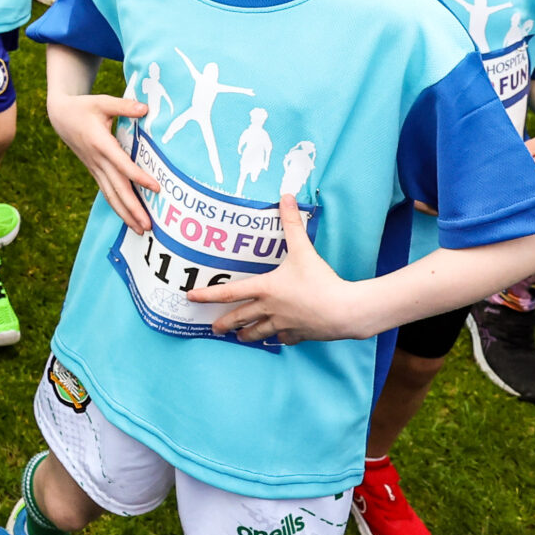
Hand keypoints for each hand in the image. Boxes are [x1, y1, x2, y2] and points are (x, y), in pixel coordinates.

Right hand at [49, 91, 156, 233]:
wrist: (60, 116)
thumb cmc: (83, 107)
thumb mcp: (102, 102)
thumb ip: (124, 106)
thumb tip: (146, 109)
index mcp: (101, 143)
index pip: (122, 164)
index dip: (138, 177)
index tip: (156, 188)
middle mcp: (98, 161)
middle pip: (117, 188)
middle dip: (133, 209)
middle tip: (148, 226)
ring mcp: (95, 168)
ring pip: (111, 195)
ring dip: (126, 214)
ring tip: (141, 230)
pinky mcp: (95, 171)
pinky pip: (107, 192)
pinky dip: (118, 207)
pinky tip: (129, 218)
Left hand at [195, 190, 361, 344]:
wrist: (344, 311)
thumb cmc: (320, 281)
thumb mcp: (303, 250)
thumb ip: (292, 224)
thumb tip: (286, 197)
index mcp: (265, 289)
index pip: (229, 293)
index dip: (207, 294)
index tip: (190, 298)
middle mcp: (269, 309)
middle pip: (240, 318)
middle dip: (225, 324)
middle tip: (213, 328)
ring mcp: (283, 325)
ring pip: (259, 333)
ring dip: (247, 335)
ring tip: (240, 338)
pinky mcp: (298, 335)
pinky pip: (283, 338)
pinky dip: (278, 337)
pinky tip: (277, 337)